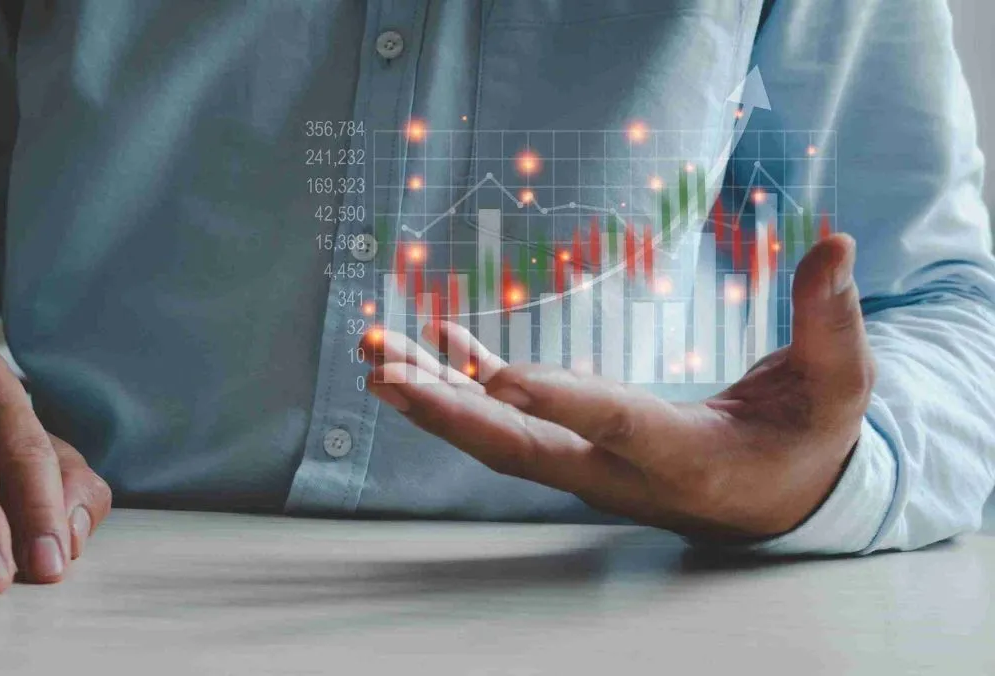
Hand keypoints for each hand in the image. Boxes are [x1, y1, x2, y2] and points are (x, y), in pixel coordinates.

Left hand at [365, 235, 872, 539]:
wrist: (777, 503)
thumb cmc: (808, 441)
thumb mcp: (841, 385)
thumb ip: (832, 321)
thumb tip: (835, 242)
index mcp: (684, 455)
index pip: (613, 425)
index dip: (557, 402)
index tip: (496, 378)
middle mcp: (619, 471)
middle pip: (521, 449)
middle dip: (447, 414)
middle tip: (382, 375)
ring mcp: (589, 464)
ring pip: (498, 437)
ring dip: (434, 395)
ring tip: (375, 353)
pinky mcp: (578, 446)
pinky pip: (509, 418)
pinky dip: (466, 380)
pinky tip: (433, 341)